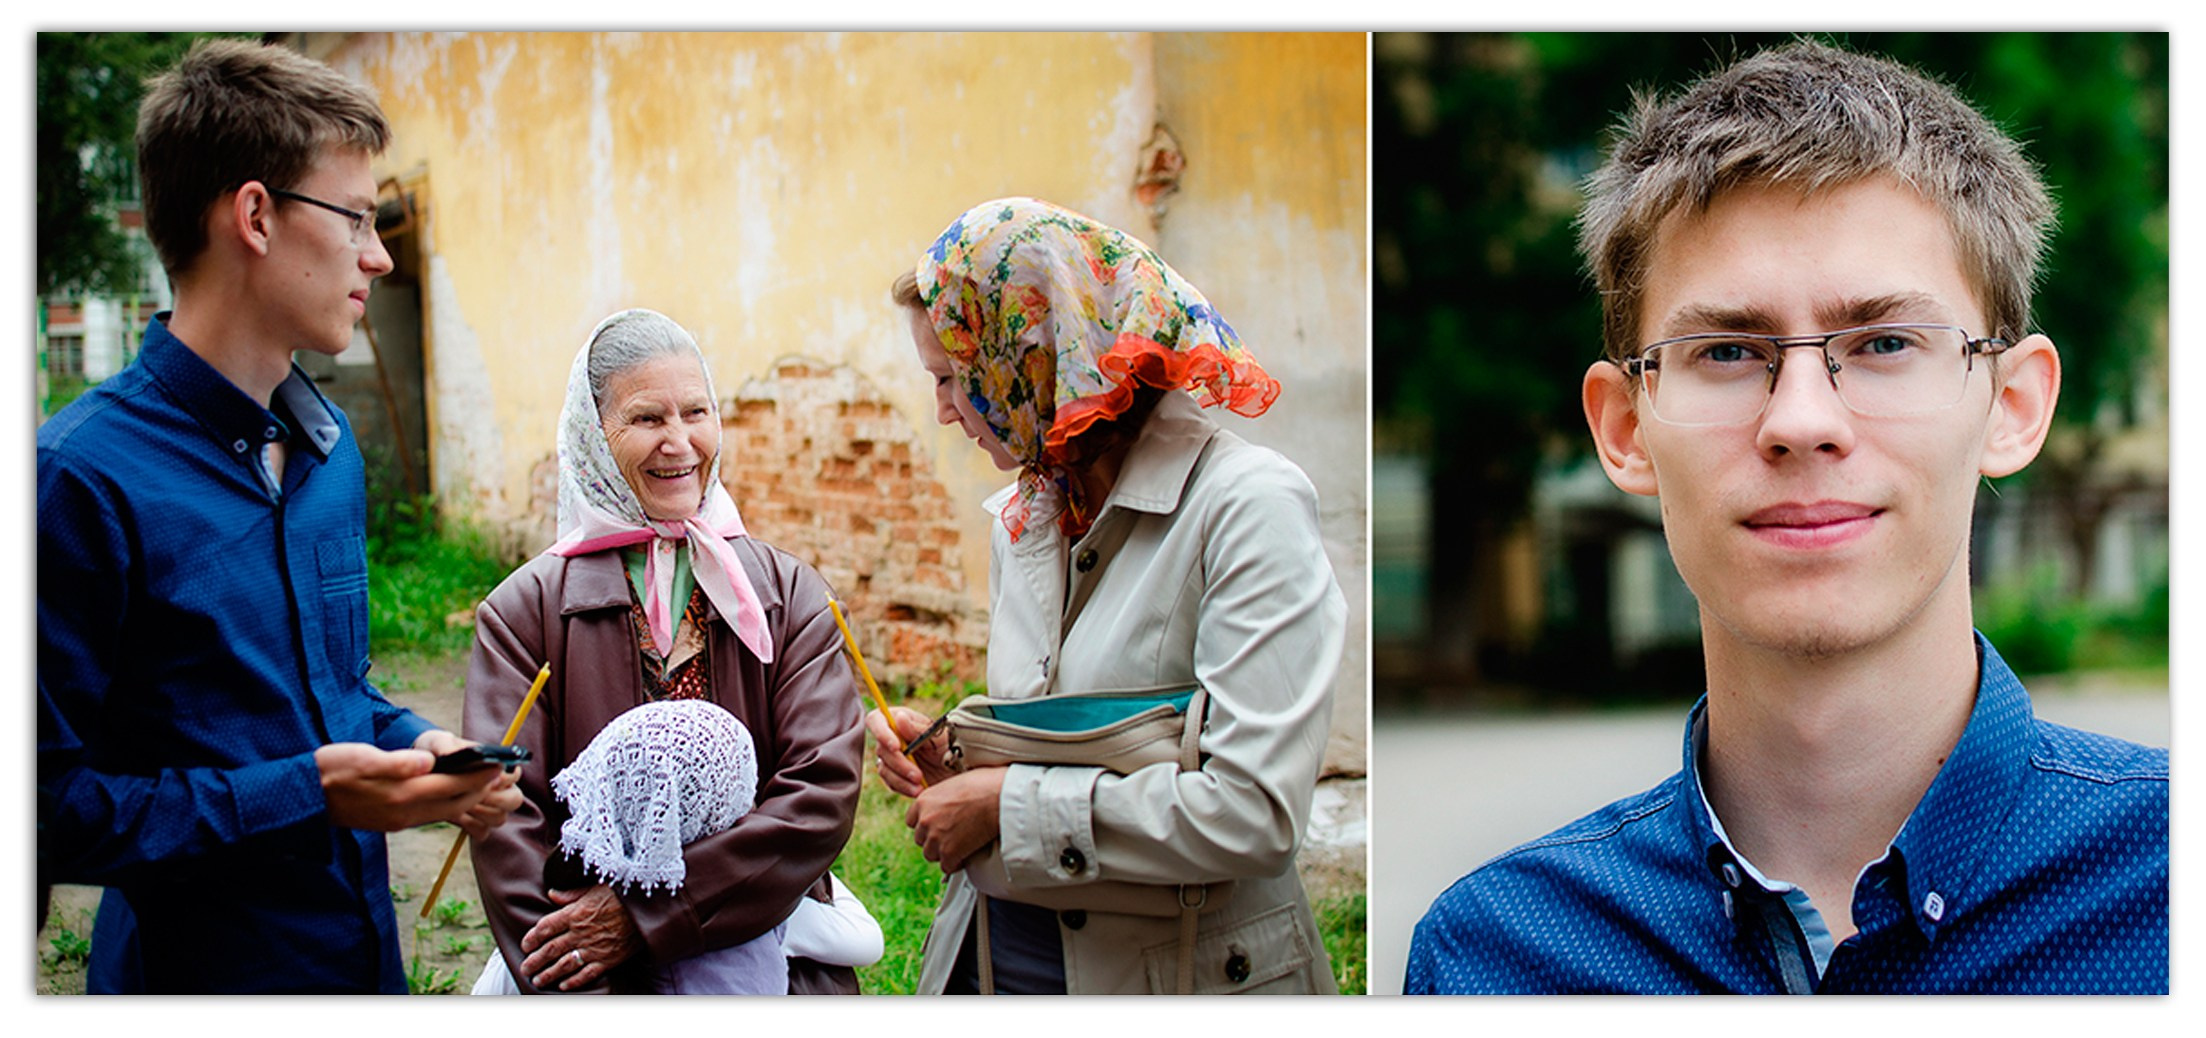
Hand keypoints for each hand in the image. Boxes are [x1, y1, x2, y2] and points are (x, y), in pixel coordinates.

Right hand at [316, 740, 504, 832]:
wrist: (303, 798)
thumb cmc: (330, 770)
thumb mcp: (360, 757)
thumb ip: (395, 762)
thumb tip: (427, 761)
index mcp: (400, 795)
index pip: (451, 785)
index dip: (478, 775)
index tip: (499, 764)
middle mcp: (403, 813)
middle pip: (454, 803)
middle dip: (480, 789)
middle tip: (500, 773)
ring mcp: (398, 821)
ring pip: (444, 812)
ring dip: (467, 797)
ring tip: (484, 781)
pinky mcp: (391, 822)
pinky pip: (430, 815)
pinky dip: (448, 804)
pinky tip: (452, 793)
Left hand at [413, 730, 523, 837]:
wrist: (421, 770)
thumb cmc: (435, 751)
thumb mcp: (436, 742)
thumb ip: (445, 745)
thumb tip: (451, 755)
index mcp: (496, 766)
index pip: (514, 776)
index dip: (503, 779)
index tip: (485, 780)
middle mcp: (499, 787)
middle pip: (515, 800)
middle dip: (495, 799)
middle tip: (474, 796)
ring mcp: (489, 807)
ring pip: (499, 818)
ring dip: (481, 813)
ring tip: (460, 805)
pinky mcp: (475, 822)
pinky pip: (482, 831)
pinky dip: (470, 826)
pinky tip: (456, 816)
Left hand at [521, 885, 643, 990]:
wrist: (648, 908)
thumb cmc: (622, 895)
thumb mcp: (595, 887)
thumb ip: (571, 894)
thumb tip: (551, 894)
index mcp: (575, 913)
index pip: (545, 928)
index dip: (532, 938)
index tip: (526, 945)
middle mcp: (580, 932)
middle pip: (550, 949)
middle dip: (534, 960)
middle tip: (525, 968)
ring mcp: (593, 948)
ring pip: (564, 965)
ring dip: (548, 974)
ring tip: (537, 980)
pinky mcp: (608, 960)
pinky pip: (587, 974)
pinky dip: (574, 982)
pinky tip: (564, 986)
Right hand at [866, 706, 955, 796]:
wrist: (962, 770)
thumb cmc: (953, 746)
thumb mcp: (940, 737)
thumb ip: (918, 729)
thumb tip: (898, 717)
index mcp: (902, 720)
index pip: (876, 719)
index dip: (881, 732)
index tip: (896, 747)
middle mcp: (894, 737)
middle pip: (881, 749)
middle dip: (899, 763)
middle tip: (917, 775)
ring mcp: (893, 757)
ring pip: (884, 768)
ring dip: (900, 779)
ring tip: (919, 786)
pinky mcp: (897, 775)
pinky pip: (891, 782)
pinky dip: (903, 788)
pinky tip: (918, 791)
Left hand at [906, 766, 1006, 873]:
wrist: (999, 797)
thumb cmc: (984, 784)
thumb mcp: (954, 783)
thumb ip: (943, 797)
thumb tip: (948, 803)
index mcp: (924, 801)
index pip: (911, 820)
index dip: (925, 824)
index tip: (935, 826)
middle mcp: (925, 820)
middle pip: (920, 839)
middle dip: (933, 839)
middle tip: (949, 836)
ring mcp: (936, 837)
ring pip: (930, 854)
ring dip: (942, 853)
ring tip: (957, 847)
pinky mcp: (949, 852)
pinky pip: (946, 867)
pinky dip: (955, 864)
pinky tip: (964, 857)